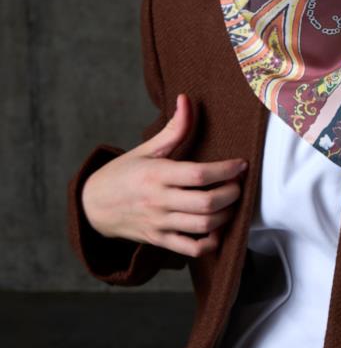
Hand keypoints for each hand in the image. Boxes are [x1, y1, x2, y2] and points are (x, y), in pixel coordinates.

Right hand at [81, 93, 246, 257]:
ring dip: (226, 216)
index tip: (241, 165)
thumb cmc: (122, 174)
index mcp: (156, 174)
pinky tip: (217, 228)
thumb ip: (173, 129)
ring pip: (203, 226)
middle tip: (239, 185)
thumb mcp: (145, 149)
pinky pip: (192, 249)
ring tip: (231, 203)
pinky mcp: (159, 241)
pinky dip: (211, 242)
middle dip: (232, 194)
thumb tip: (186, 99)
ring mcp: (159, 223)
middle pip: (206, 203)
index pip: (199, 175)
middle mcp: (159, 201)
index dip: (226, 170)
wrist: (92, 207)